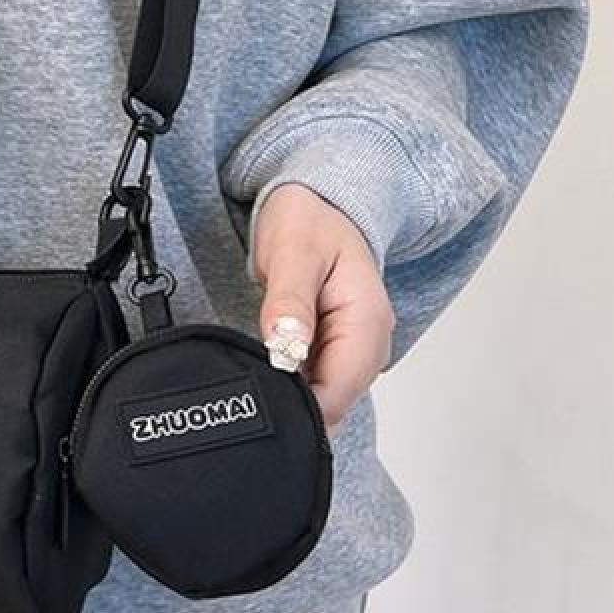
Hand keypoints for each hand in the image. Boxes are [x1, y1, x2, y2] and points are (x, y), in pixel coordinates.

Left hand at [251, 183, 395, 431]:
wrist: (318, 204)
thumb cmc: (309, 221)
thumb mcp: (293, 252)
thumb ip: (289, 303)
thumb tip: (286, 351)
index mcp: (367, 322)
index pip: (338, 392)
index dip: (298, 409)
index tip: (256, 401)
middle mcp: (368, 344)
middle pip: (331, 403)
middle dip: (291, 407)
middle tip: (244, 389)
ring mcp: (353, 350)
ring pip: (322, 398)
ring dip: (289, 397)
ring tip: (252, 375)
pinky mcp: (335, 351)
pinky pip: (313, 382)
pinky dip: (289, 383)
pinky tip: (265, 370)